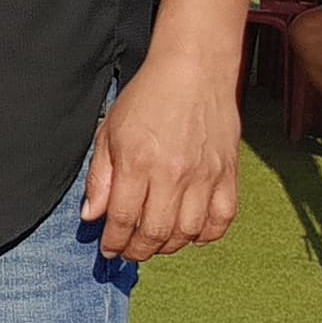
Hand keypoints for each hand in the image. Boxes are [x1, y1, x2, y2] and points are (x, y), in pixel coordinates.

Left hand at [83, 55, 242, 262]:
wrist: (194, 70)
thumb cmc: (148, 97)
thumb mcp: (110, 132)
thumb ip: (100, 178)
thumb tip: (92, 216)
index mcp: (138, 163)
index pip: (124, 219)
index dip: (114, 242)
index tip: (108, 250)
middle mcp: (174, 174)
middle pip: (156, 233)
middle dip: (138, 251)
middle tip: (130, 252)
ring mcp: (205, 176)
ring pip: (189, 232)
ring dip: (169, 246)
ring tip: (156, 241)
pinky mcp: (228, 174)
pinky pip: (222, 219)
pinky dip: (206, 234)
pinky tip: (191, 232)